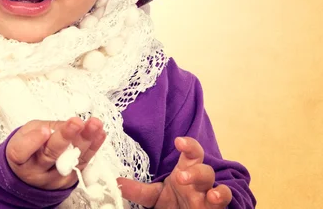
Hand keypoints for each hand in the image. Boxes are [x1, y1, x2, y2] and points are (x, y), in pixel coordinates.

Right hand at [6, 116, 106, 189]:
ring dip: (85, 141)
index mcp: (18, 158)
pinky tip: (100, 134)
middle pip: (50, 155)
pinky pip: (83, 164)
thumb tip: (65, 125)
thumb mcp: (27, 132)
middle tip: (76, 123)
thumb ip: (44, 128)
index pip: (21, 151)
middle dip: (65, 136)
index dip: (33, 141)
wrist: (31, 172)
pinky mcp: (69, 181)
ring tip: (95, 125)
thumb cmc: (29, 147)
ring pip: (71, 160)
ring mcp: (54, 179)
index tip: (45, 129)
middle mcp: (35, 172)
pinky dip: (93, 148)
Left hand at [117, 137, 232, 207]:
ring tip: (210, 196)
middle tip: (180, 177)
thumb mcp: (153, 197)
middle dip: (195, 172)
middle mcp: (200, 182)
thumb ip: (138, 191)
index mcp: (186, 171)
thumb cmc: (172, 204)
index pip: (191, 152)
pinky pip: (227, 201)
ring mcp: (209, 197)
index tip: (178, 141)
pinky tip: (216, 199)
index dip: (188, 145)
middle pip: (205, 169)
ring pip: (218, 186)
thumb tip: (116, 182)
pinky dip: (224, 198)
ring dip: (215, 190)